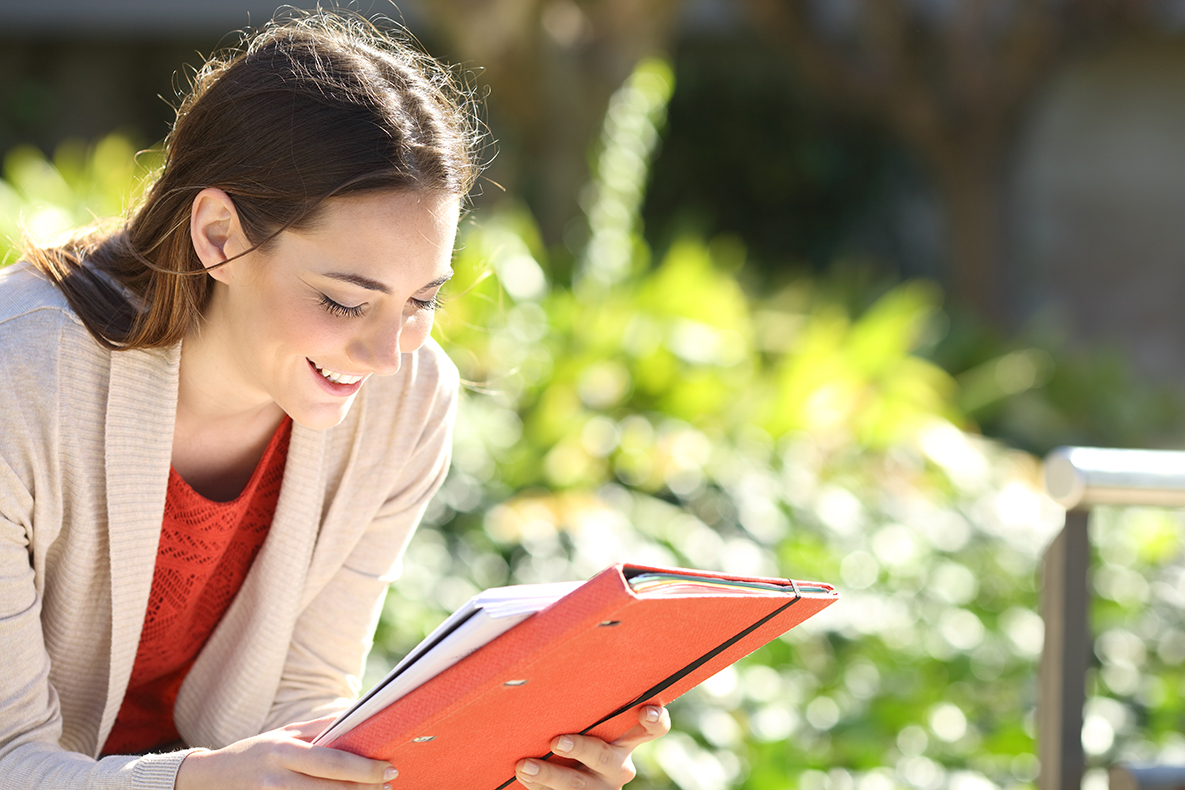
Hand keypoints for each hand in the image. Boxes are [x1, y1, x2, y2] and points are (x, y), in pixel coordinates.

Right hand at [175, 718, 397, 789]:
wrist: (210, 778)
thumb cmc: (256, 751)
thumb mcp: (285, 733)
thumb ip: (320, 728)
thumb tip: (358, 717)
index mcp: (283, 750)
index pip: (331, 761)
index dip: (363, 768)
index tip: (388, 767)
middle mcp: (277, 777)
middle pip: (330, 788)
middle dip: (364, 788)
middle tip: (389, 783)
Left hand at [514, 705, 670, 789]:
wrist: (568, 780)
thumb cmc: (575, 734)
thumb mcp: (588, 724)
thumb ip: (583, 709)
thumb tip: (545, 674)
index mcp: (625, 739)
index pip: (654, 729)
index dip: (656, 720)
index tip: (646, 711)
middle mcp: (618, 765)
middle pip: (605, 756)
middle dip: (580, 749)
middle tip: (556, 741)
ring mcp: (601, 788)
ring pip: (578, 784)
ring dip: (549, 774)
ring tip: (524, 766)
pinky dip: (538, 787)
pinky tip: (524, 776)